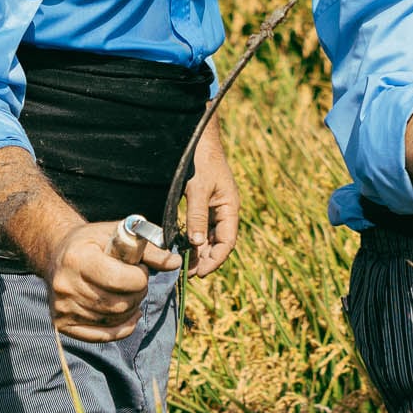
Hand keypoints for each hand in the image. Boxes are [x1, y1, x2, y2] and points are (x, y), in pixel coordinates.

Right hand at [46, 218, 175, 342]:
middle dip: (138, 293)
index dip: (140, 278)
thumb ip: (148, 249)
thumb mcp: (117, 234)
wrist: (57, 254)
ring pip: (113, 320)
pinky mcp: (63, 324)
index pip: (119, 280)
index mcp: (77, 258)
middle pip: (118, 303)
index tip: (140, 270)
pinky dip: (122, 328)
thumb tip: (175, 263)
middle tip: (137, 282)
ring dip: (131, 308)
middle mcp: (65, 286)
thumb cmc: (92, 242)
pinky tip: (129, 314)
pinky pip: (103, 336)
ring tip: (129, 293)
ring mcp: (62, 308)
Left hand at [182, 136, 240, 278]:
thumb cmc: (201, 161)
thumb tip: (197, 244)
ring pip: (209, 236)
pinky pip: (201, 227)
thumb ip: (197, 216)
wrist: (197, 139)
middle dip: (206, 259)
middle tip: (188, 273)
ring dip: (199, 251)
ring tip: (184, 265)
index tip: (200, 273)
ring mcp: (214, 207)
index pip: (227, 242)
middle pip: (219, 243)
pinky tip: (182, 246)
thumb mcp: (198, 189)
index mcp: (230, 208)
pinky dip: (193, 239)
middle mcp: (224, 210)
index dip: (215, 260)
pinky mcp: (203, 203)